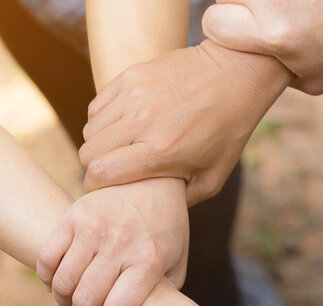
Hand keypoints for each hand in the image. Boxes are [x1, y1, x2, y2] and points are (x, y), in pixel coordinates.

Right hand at [36, 178, 188, 305]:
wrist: (154, 176)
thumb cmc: (167, 227)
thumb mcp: (177, 260)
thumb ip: (164, 294)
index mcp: (149, 260)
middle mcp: (121, 243)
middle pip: (86, 300)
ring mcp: (94, 228)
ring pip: (62, 282)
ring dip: (64, 300)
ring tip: (75, 301)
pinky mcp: (74, 215)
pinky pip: (47, 257)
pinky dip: (47, 277)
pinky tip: (60, 280)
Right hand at [79, 41, 289, 203]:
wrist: (234, 76)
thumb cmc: (227, 131)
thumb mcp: (213, 177)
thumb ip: (181, 200)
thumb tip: (152, 211)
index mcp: (160, 151)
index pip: (100, 173)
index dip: (95, 187)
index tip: (102, 191)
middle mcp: (141, 122)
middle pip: (89, 153)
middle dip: (96, 167)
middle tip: (113, 171)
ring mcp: (133, 96)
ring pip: (90, 129)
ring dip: (100, 143)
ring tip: (120, 148)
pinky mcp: (130, 76)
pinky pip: (97, 106)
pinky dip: (103, 120)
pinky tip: (123, 125)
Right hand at [202, 0, 322, 94]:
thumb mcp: (313, 79)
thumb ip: (274, 74)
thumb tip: (244, 69)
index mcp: (274, 34)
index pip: (213, 23)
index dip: (224, 28)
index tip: (242, 29)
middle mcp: (273, 0)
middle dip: (238, 4)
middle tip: (269, 12)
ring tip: (288, 8)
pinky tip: (301, 3)